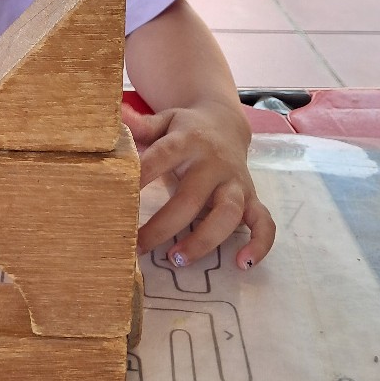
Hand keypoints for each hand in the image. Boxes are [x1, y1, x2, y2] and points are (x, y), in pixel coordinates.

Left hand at [124, 100, 275, 269]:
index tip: (119, 198)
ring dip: (204, 240)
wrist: (224, 123)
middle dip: (164, 226)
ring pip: (227, 214)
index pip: (163, 156)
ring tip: (177, 259)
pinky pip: (264, 223)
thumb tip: (115, 116)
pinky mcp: (252, 198)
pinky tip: (243, 264)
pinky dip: (260, 244)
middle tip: (138, 246)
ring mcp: (235, 182)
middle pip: (192, 197)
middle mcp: (213, 163)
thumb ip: (140, 125)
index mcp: (187, 141)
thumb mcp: (163, 121)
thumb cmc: (184, 129)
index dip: (143, 175)